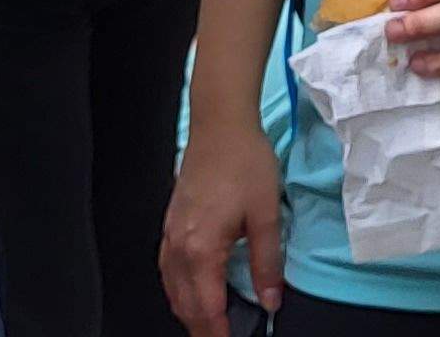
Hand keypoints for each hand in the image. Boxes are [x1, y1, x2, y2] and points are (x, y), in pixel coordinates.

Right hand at [160, 115, 286, 328]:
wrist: (221, 124)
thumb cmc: (245, 162)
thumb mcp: (267, 214)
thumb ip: (267, 263)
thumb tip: (271, 298)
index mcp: (202, 248)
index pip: (207, 308)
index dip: (219, 332)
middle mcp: (180, 245)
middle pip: (185, 305)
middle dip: (202, 329)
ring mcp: (171, 234)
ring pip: (172, 289)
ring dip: (189, 312)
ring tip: (208, 326)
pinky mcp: (171, 223)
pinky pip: (167, 269)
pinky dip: (178, 290)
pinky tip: (190, 292)